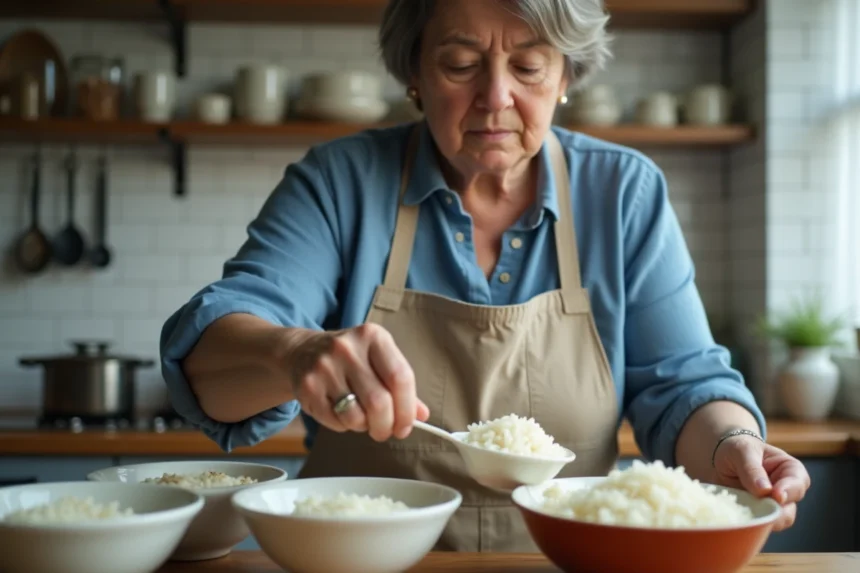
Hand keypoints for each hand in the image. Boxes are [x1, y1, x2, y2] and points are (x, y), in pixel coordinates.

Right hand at [287, 323, 429, 441]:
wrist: (302, 351)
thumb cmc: (350, 359)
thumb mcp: (378, 359)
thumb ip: (400, 385)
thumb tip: (422, 414)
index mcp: (373, 336)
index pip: (400, 377)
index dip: (407, 409)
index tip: (406, 425)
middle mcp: (348, 348)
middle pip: (379, 402)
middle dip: (386, 426)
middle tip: (385, 431)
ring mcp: (325, 367)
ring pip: (356, 416)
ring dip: (364, 427)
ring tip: (362, 419)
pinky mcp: (308, 387)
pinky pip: (335, 421)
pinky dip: (344, 426)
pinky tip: (343, 414)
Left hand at [712, 436, 810, 530]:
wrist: (720, 457)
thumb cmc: (737, 448)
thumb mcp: (742, 451)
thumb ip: (752, 468)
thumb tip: (764, 490)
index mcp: (790, 470)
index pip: (798, 484)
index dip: (789, 491)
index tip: (776, 496)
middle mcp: (786, 492)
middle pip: (789, 511)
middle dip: (774, 513)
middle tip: (757, 509)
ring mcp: (771, 506)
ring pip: (775, 523)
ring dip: (759, 520)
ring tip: (742, 511)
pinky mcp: (757, 515)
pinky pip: (757, 526)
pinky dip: (748, 523)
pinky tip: (736, 517)